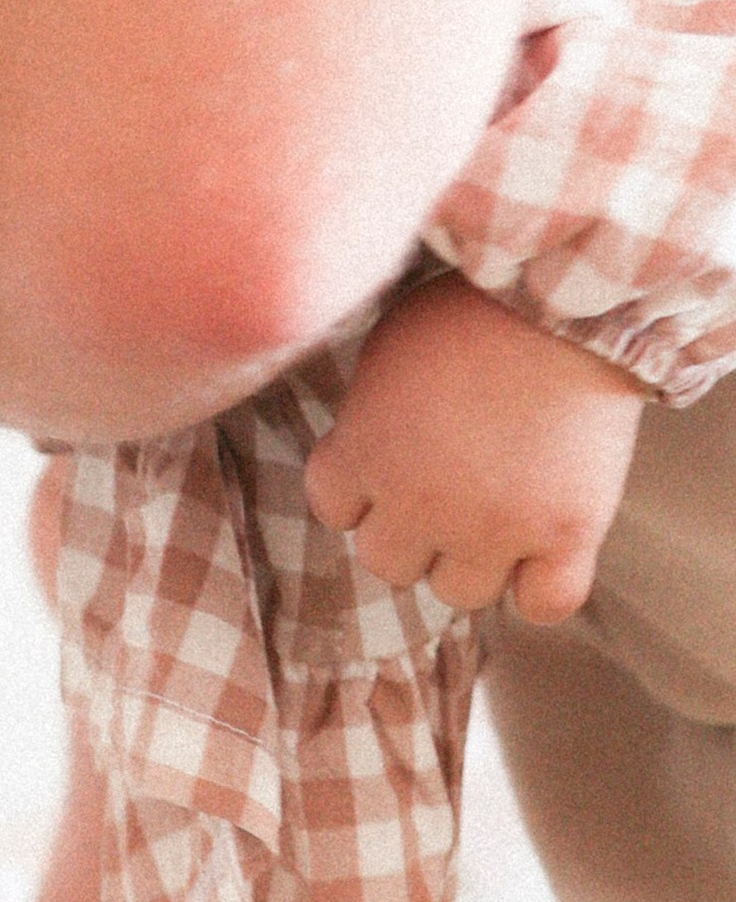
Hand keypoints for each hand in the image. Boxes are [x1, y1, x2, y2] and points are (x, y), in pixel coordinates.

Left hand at [301, 270, 645, 622]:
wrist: (567, 296)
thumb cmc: (472, 305)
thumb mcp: (387, 346)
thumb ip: (370, 411)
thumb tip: (369, 441)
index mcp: (363, 455)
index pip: (334, 510)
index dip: (364, 487)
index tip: (395, 460)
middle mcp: (419, 504)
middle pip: (389, 563)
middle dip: (413, 529)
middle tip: (452, 485)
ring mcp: (494, 528)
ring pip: (459, 593)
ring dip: (474, 561)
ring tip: (502, 512)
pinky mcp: (566, 534)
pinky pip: (544, 605)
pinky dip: (544, 587)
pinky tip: (548, 551)